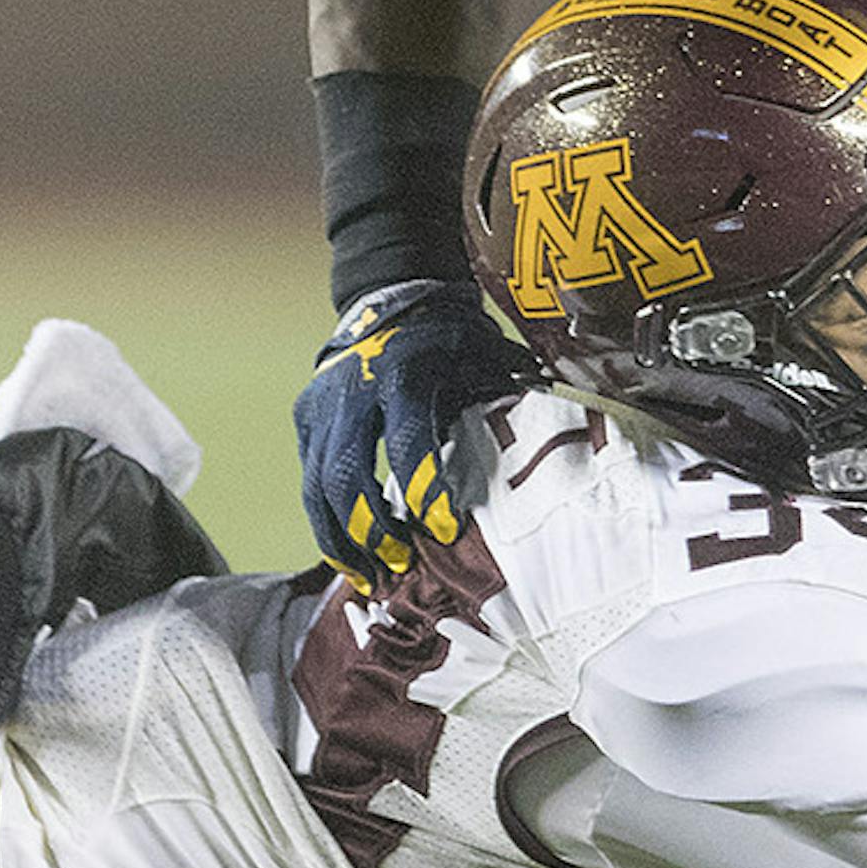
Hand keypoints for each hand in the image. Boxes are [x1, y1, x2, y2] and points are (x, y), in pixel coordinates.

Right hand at [294, 278, 527, 587]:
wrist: (391, 290)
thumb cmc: (450, 332)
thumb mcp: (483, 352)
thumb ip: (507, 394)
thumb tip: (561, 431)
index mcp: (403, 372)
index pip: (408, 442)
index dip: (425, 491)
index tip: (446, 531)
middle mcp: (354, 390)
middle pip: (348, 475)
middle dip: (372, 529)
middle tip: (400, 567)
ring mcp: (322, 405)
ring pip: (318, 487)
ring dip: (341, 540)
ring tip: (368, 577)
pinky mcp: (306, 418)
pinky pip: (310, 480)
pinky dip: (326, 522)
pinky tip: (347, 556)